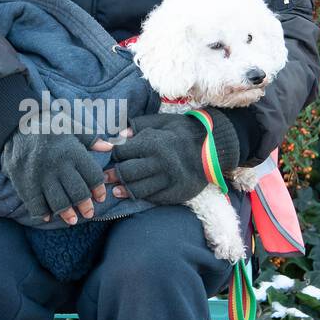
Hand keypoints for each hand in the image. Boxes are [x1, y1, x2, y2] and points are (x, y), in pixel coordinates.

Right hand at [0, 122, 132, 225]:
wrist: (15, 125)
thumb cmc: (47, 126)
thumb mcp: (71, 126)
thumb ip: (90, 138)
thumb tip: (109, 147)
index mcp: (72, 152)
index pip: (93, 176)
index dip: (99, 189)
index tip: (99, 197)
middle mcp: (58, 165)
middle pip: (78, 193)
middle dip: (86, 206)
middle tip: (88, 213)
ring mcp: (41, 176)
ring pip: (59, 202)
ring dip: (67, 214)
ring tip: (72, 219)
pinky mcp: (25, 183)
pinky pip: (36, 205)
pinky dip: (43, 213)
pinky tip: (48, 216)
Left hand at [103, 111, 239, 205]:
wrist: (213, 147)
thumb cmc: (182, 131)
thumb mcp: (162, 121)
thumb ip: (139, 126)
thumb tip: (119, 135)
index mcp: (153, 143)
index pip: (122, 152)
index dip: (115, 154)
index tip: (114, 157)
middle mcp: (160, 163)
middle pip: (126, 173)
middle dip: (114, 175)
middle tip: (106, 177)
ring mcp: (169, 180)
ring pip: (137, 189)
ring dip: (124, 189)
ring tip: (116, 190)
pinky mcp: (176, 193)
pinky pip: (152, 198)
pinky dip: (142, 196)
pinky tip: (135, 193)